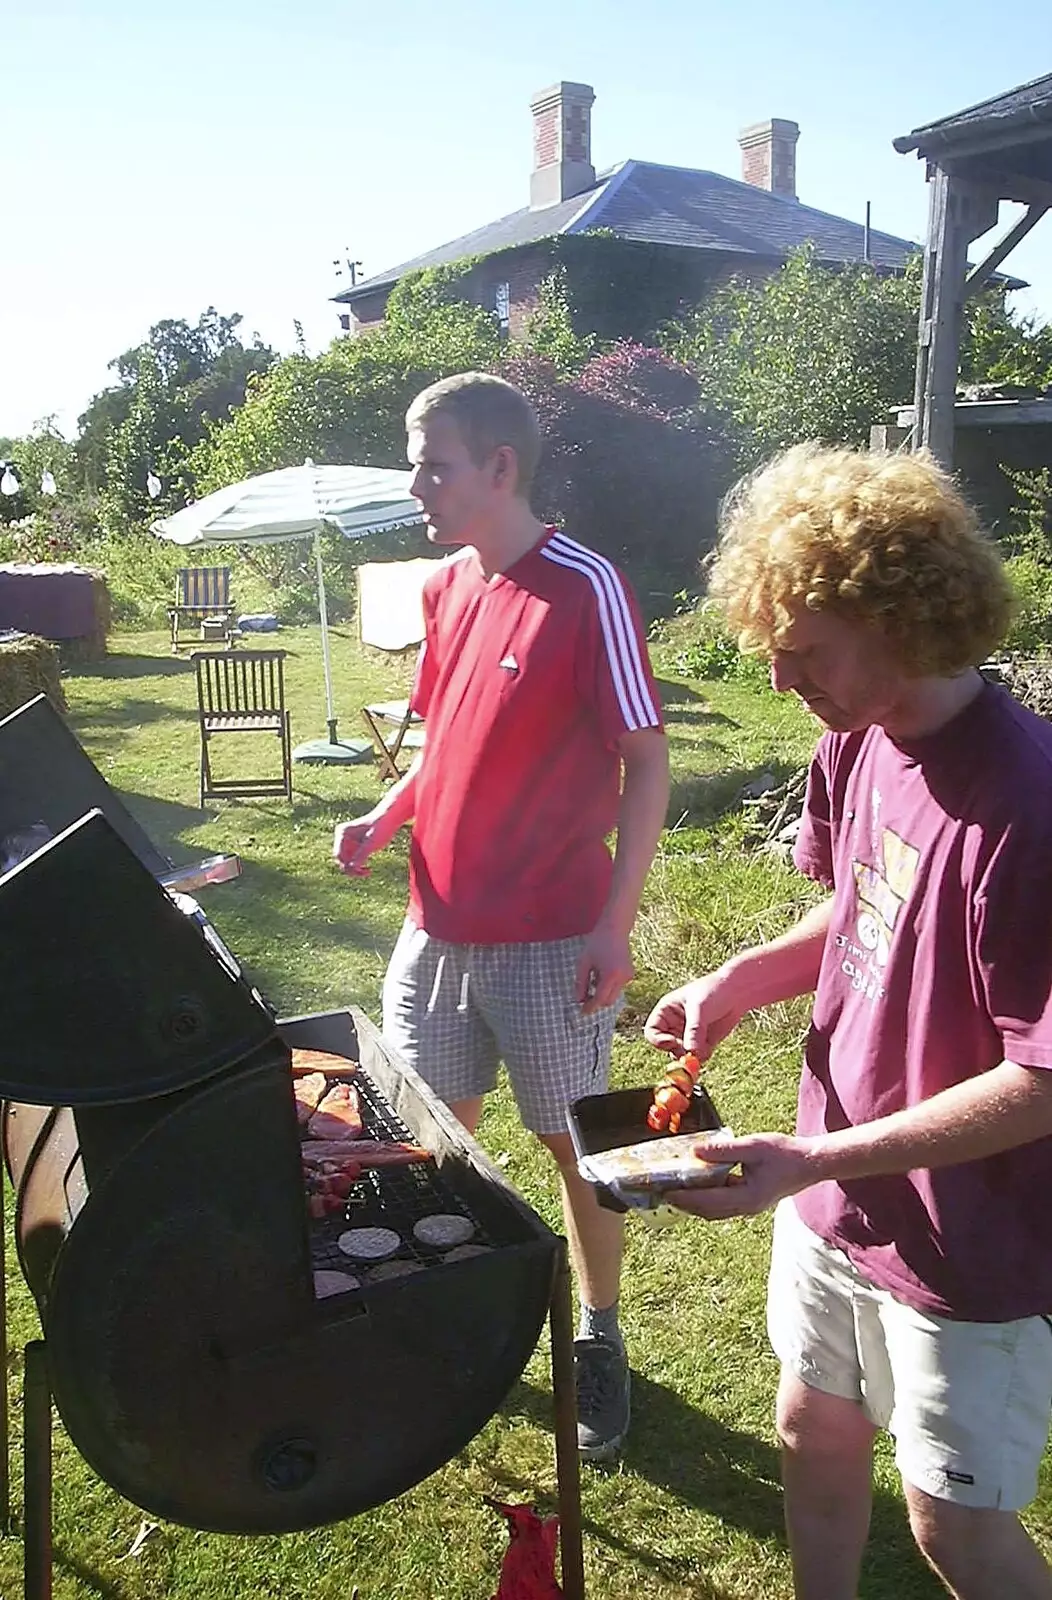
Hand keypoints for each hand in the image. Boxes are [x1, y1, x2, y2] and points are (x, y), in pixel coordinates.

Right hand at [333, 815, 385, 876]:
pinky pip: (351, 859)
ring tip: (368, 871)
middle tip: (366, 873)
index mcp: (342, 833)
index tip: (360, 872)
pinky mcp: (353, 844)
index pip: (339, 855)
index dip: (347, 865)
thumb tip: (351, 867)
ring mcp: (346, 840)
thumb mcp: (371, 843)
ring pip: (345, 861)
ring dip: (354, 868)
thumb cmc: (381, 828)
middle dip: (351, 868)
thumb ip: (361, 855)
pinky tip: (368, 868)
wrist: (388, 818)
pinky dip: (358, 865)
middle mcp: (341, 836)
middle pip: (341, 859)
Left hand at [575, 923, 633, 1013]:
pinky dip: (608, 986)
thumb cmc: (597, 943)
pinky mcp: (630, 974)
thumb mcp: (583, 962)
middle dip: (596, 1002)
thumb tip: (578, 1000)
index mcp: (610, 974)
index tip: (581, 1012)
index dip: (590, 1007)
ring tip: (593, 976)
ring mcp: (628, 977)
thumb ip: (580, 982)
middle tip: (583, 997)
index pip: (599, 998)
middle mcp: (622, 978)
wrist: (615, 929)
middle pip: (608, 1001)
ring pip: (613, 995)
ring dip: (602, 993)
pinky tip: (601, 972)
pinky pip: (617, 987)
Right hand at [644, 970, 746, 1059]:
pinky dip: (702, 1057)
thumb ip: (694, 1030)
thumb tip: (690, 1052)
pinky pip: (697, 1057)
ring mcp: (687, 1035)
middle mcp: (673, 1025)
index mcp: (666, 1011)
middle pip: (666, 1047)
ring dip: (690, 1057)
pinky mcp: (701, 1043)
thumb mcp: (700, 1009)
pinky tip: (710, 1047)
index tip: (672, 1043)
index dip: (659, 1041)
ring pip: (681, 1055)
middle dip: (677, 1052)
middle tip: (689, 1054)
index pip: (652, 1032)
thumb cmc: (714, 991)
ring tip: (703, 1048)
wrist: (737, 992)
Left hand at [670, 1131, 812, 1218]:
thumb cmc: (784, 1154)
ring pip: (714, 1210)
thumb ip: (724, 1150)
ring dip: (694, 1202)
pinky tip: (697, 1185)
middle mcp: (745, 1208)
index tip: (664, 1191)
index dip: (684, 1197)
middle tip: (661, 1192)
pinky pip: (722, 1204)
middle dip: (684, 1203)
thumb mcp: (753, 1146)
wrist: (810, 1163)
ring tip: (674, 1190)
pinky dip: (707, 1197)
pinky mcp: (749, 1201)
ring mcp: (748, 1207)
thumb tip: (696, 1152)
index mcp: (747, 1198)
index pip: (707, 1201)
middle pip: (707, 1211)